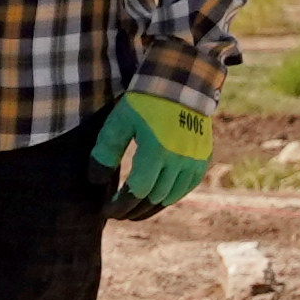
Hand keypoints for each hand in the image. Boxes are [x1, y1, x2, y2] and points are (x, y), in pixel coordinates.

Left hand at [89, 91, 210, 216]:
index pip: (137, 191)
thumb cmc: (144, 102)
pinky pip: (187, 186)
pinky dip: (171, 196)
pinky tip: (156, 199)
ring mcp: (195, 160)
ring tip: (133, 211)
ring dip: (152, 207)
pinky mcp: (203, 157)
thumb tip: (96, 181)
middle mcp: (180, 159)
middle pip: (154, 197)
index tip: (106, 211)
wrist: (180, 85)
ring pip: (172, 196)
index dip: (120, 205)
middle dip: (133, 209)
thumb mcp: (119, 123)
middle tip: (117, 214)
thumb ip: (106, 151)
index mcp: (158, 150)